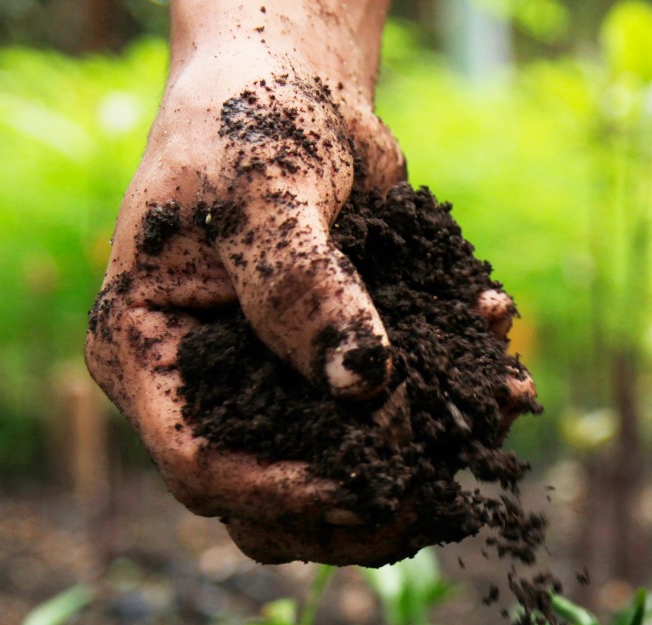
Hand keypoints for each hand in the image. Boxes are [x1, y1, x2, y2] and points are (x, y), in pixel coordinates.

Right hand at [84, 3, 525, 566]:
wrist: (294, 86)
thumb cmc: (250, 122)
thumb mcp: (266, 188)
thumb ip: (304, 285)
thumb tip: (364, 384)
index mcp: (147, 356)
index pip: (199, 464)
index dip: (279, 491)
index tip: (363, 483)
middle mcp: (203, 391)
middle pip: (266, 505)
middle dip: (357, 510)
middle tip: (438, 499)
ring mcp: (268, 394)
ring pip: (333, 483)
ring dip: (416, 475)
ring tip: (487, 427)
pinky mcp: (334, 383)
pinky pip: (389, 431)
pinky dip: (450, 417)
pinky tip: (503, 378)